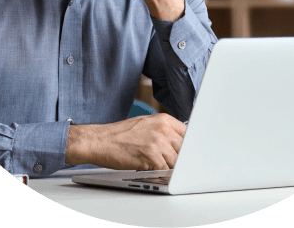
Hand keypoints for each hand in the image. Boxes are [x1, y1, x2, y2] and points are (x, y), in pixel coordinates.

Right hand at [65, 113, 186, 169]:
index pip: (189, 134)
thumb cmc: (121, 135)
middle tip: (178, 166)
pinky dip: (161, 174)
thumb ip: (164, 131)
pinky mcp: (151, 156)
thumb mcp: (146, 125)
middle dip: (182, 160)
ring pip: (177, 162)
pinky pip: (165, 170)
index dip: (190, 146)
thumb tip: (180, 144)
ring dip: (170, 168)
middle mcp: (163, 129)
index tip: (192, 154)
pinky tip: (153, 171)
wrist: (100, 140)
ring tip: (160, 168)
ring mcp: (158, 142)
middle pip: (185, 149)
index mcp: (164, 119)